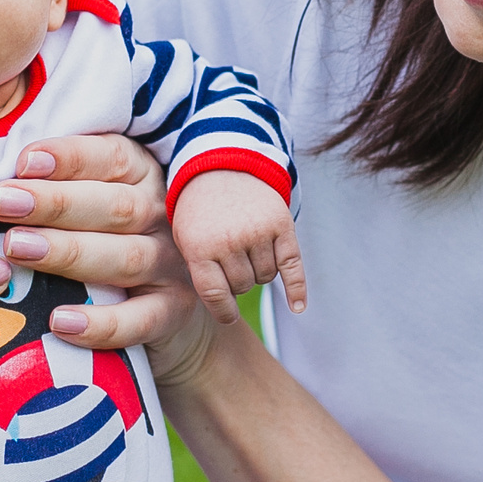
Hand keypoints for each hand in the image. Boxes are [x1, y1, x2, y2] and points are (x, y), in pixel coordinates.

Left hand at [0, 134, 200, 352]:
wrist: (157, 307)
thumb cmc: (101, 238)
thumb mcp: (86, 201)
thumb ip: (48, 184)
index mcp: (141, 174)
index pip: (111, 157)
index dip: (68, 158)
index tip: (22, 162)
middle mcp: (161, 216)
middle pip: (114, 206)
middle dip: (55, 203)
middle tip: (1, 203)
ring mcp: (171, 266)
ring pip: (126, 258)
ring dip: (68, 253)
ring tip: (16, 249)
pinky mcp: (172, 313)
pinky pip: (140, 320)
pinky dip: (100, 323)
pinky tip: (59, 321)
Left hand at [170, 167, 307, 323]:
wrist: (221, 166)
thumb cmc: (200, 209)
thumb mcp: (185, 237)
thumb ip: (198, 271)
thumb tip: (223, 309)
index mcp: (200, 247)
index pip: (215, 294)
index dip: (223, 310)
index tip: (229, 315)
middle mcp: (229, 241)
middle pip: (243, 286)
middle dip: (238, 280)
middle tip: (231, 259)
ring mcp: (257, 232)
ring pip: (266, 277)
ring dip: (259, 271)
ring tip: (247, 249)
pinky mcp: (281, 224)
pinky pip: (292, 266)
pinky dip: (297, 289)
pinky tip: (298, 307)